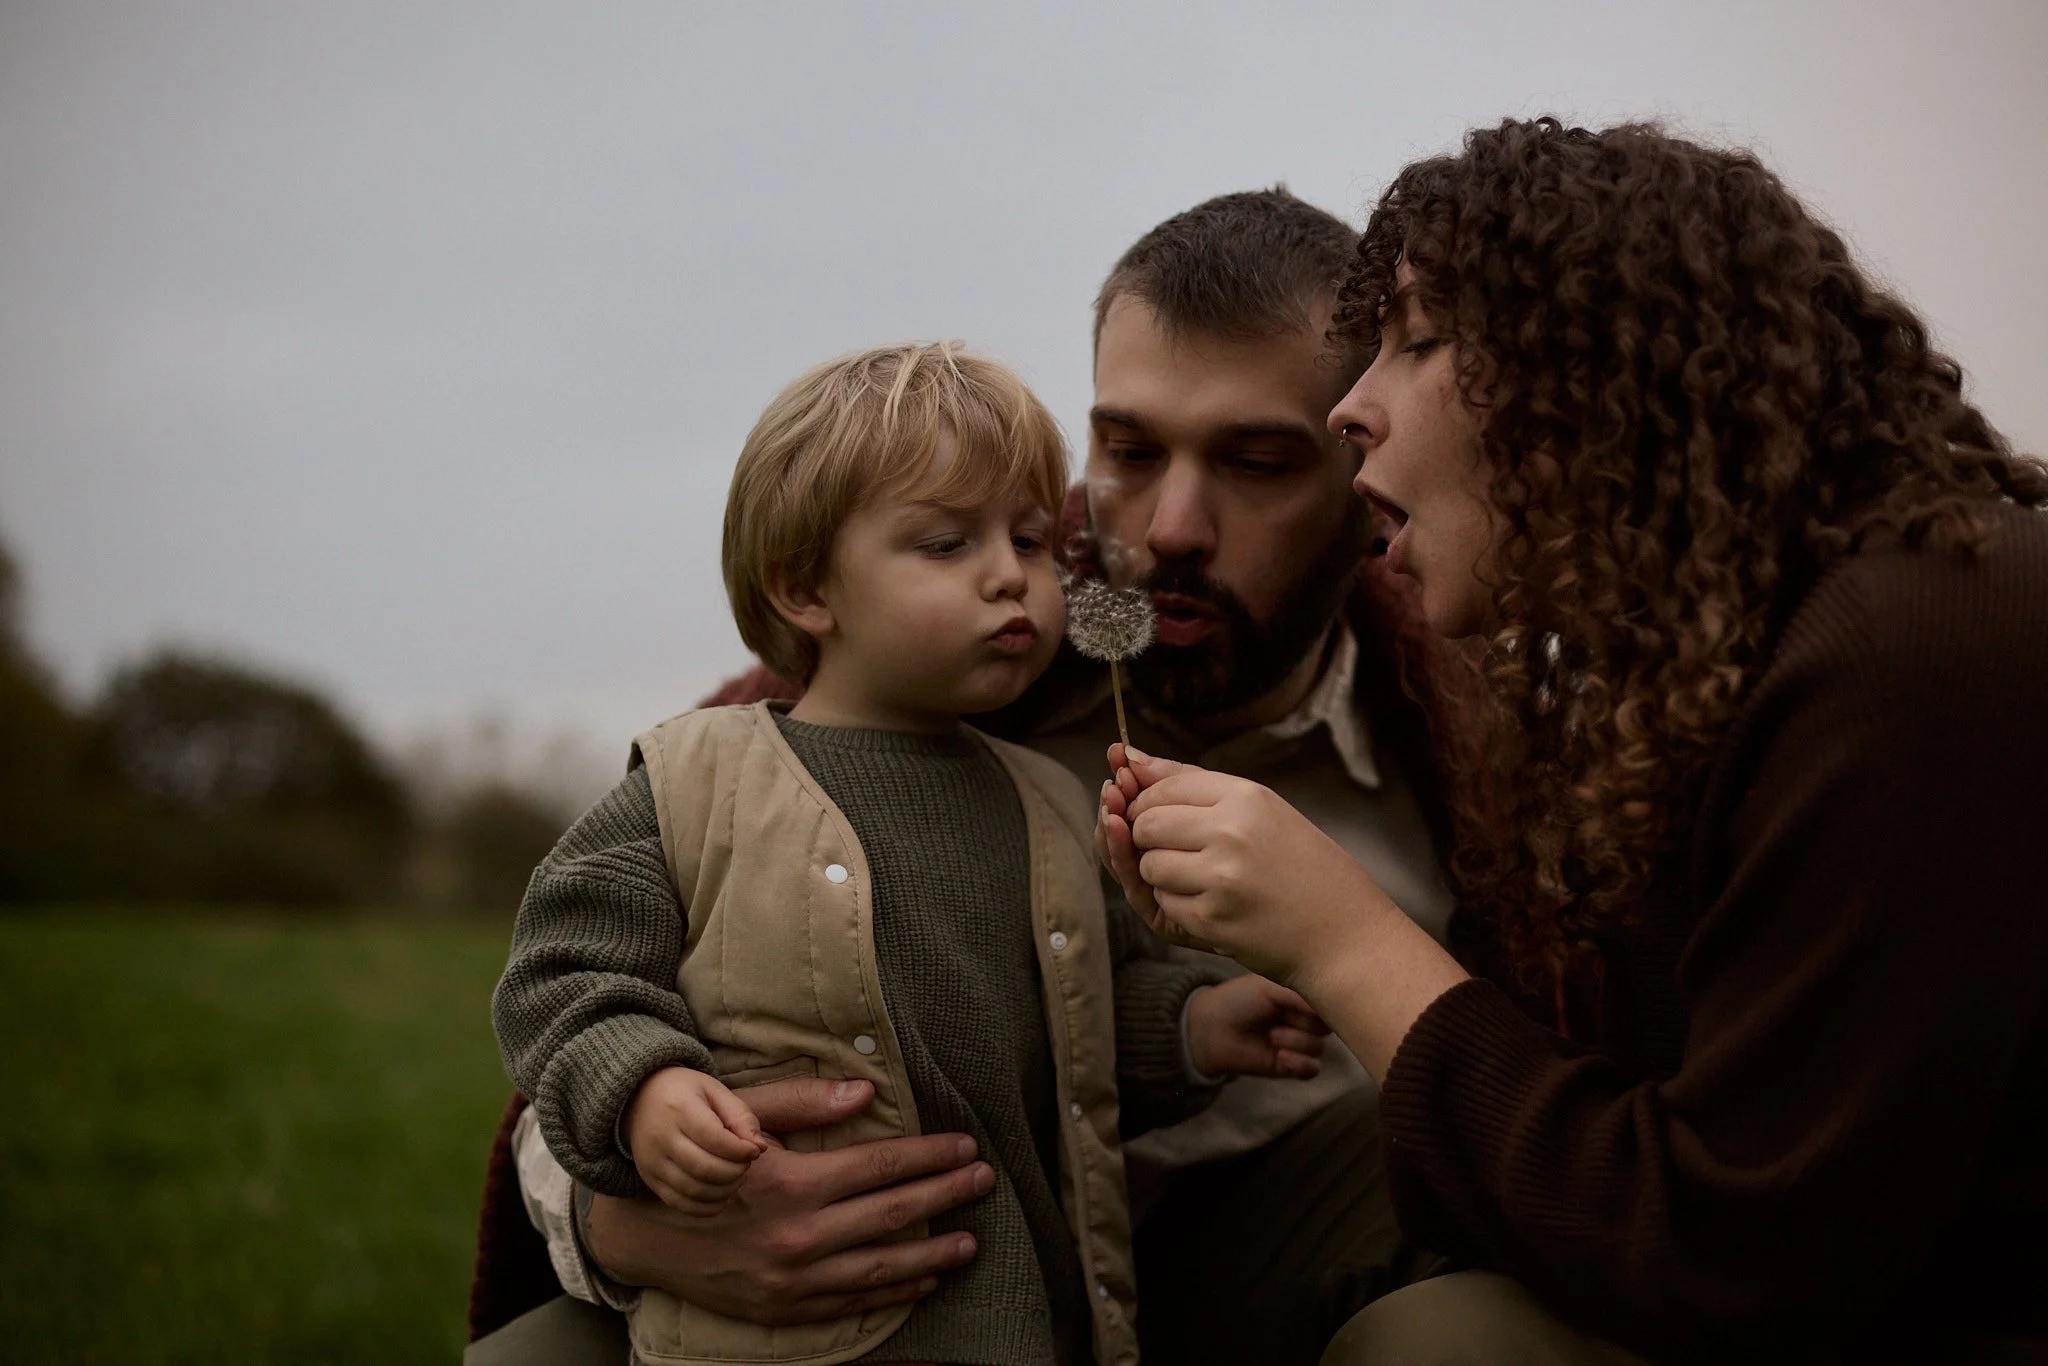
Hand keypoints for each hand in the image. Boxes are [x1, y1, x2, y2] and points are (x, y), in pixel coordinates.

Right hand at [587, 1076, 992, 1324]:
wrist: (641, 1235)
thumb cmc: (698, 1165)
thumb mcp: (742, 1119)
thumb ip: (804, 1102)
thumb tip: (867, 1092)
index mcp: (792, 1182)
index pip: (882, 1166)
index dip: (929, 1156)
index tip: (965, 1147)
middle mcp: (798, 1236)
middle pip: (893, 1215)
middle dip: (946, 1196)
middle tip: (984, 1182)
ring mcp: (793, 1279)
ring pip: (881, 1268)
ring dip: (933, 1256)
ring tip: (970, 1243)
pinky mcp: (784, 1309)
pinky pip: (852, 1304)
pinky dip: (893, 1294)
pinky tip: (923, 1281)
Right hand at [627, 1066, 767, 1213]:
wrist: (639, 1100)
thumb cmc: (684, 1093)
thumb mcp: (714, 1091)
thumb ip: (740, 1116)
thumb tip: (759, 1148)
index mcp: (679, 1109)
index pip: (714, 1139)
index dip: (740, 1151)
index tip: (754, 1151)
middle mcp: (661, 1138)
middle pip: (705, 1168)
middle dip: (735, 1172)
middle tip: (745, 1164)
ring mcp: (652, 1162)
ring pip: (693, 1190)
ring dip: (724, 1191)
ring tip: (736, 1178)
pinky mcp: (650, 1180)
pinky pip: (679, 1204)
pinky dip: (706, 1208)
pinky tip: (722, 1197)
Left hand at [1099, 741, 1369, 981]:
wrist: (1344, 934)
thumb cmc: (1302, 868)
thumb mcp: (1262, 811)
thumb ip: (1193, 784)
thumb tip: (1128, 758)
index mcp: (1245, 796)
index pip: (1162, 787)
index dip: (1147, 804)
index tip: (1160, 819)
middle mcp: (1231, 831)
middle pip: (1146, 824)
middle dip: (1148, 840)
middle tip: (1179, 852)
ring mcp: (1220, 877)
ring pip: (1149, 865)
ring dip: (1162, 875)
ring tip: (1202, 879)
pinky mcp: (1212, 919)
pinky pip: (1164, 903)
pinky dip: (1177, 906)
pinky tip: (1212, 906)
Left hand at [1186, 974, 1328, 1079]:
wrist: (1212, 1029)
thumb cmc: (1238, 1000)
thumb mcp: (1271, 987)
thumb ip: (1302, 995)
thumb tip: (1332, 1006)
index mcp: (1300, 996)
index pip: (1330, 1002)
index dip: (1318, 1004)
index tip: (1298, 1003)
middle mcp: (1303, 1019)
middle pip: (1327, 1026)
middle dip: (1303, 1022)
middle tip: (1278, 1017)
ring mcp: (1298, 1043)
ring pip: (1319, 1047)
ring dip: (1294, 1041)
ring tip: (1270, 1035)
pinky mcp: (1290, 1067)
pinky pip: (1312, 1069)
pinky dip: (1298, 1063)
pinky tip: (1280, 1057)